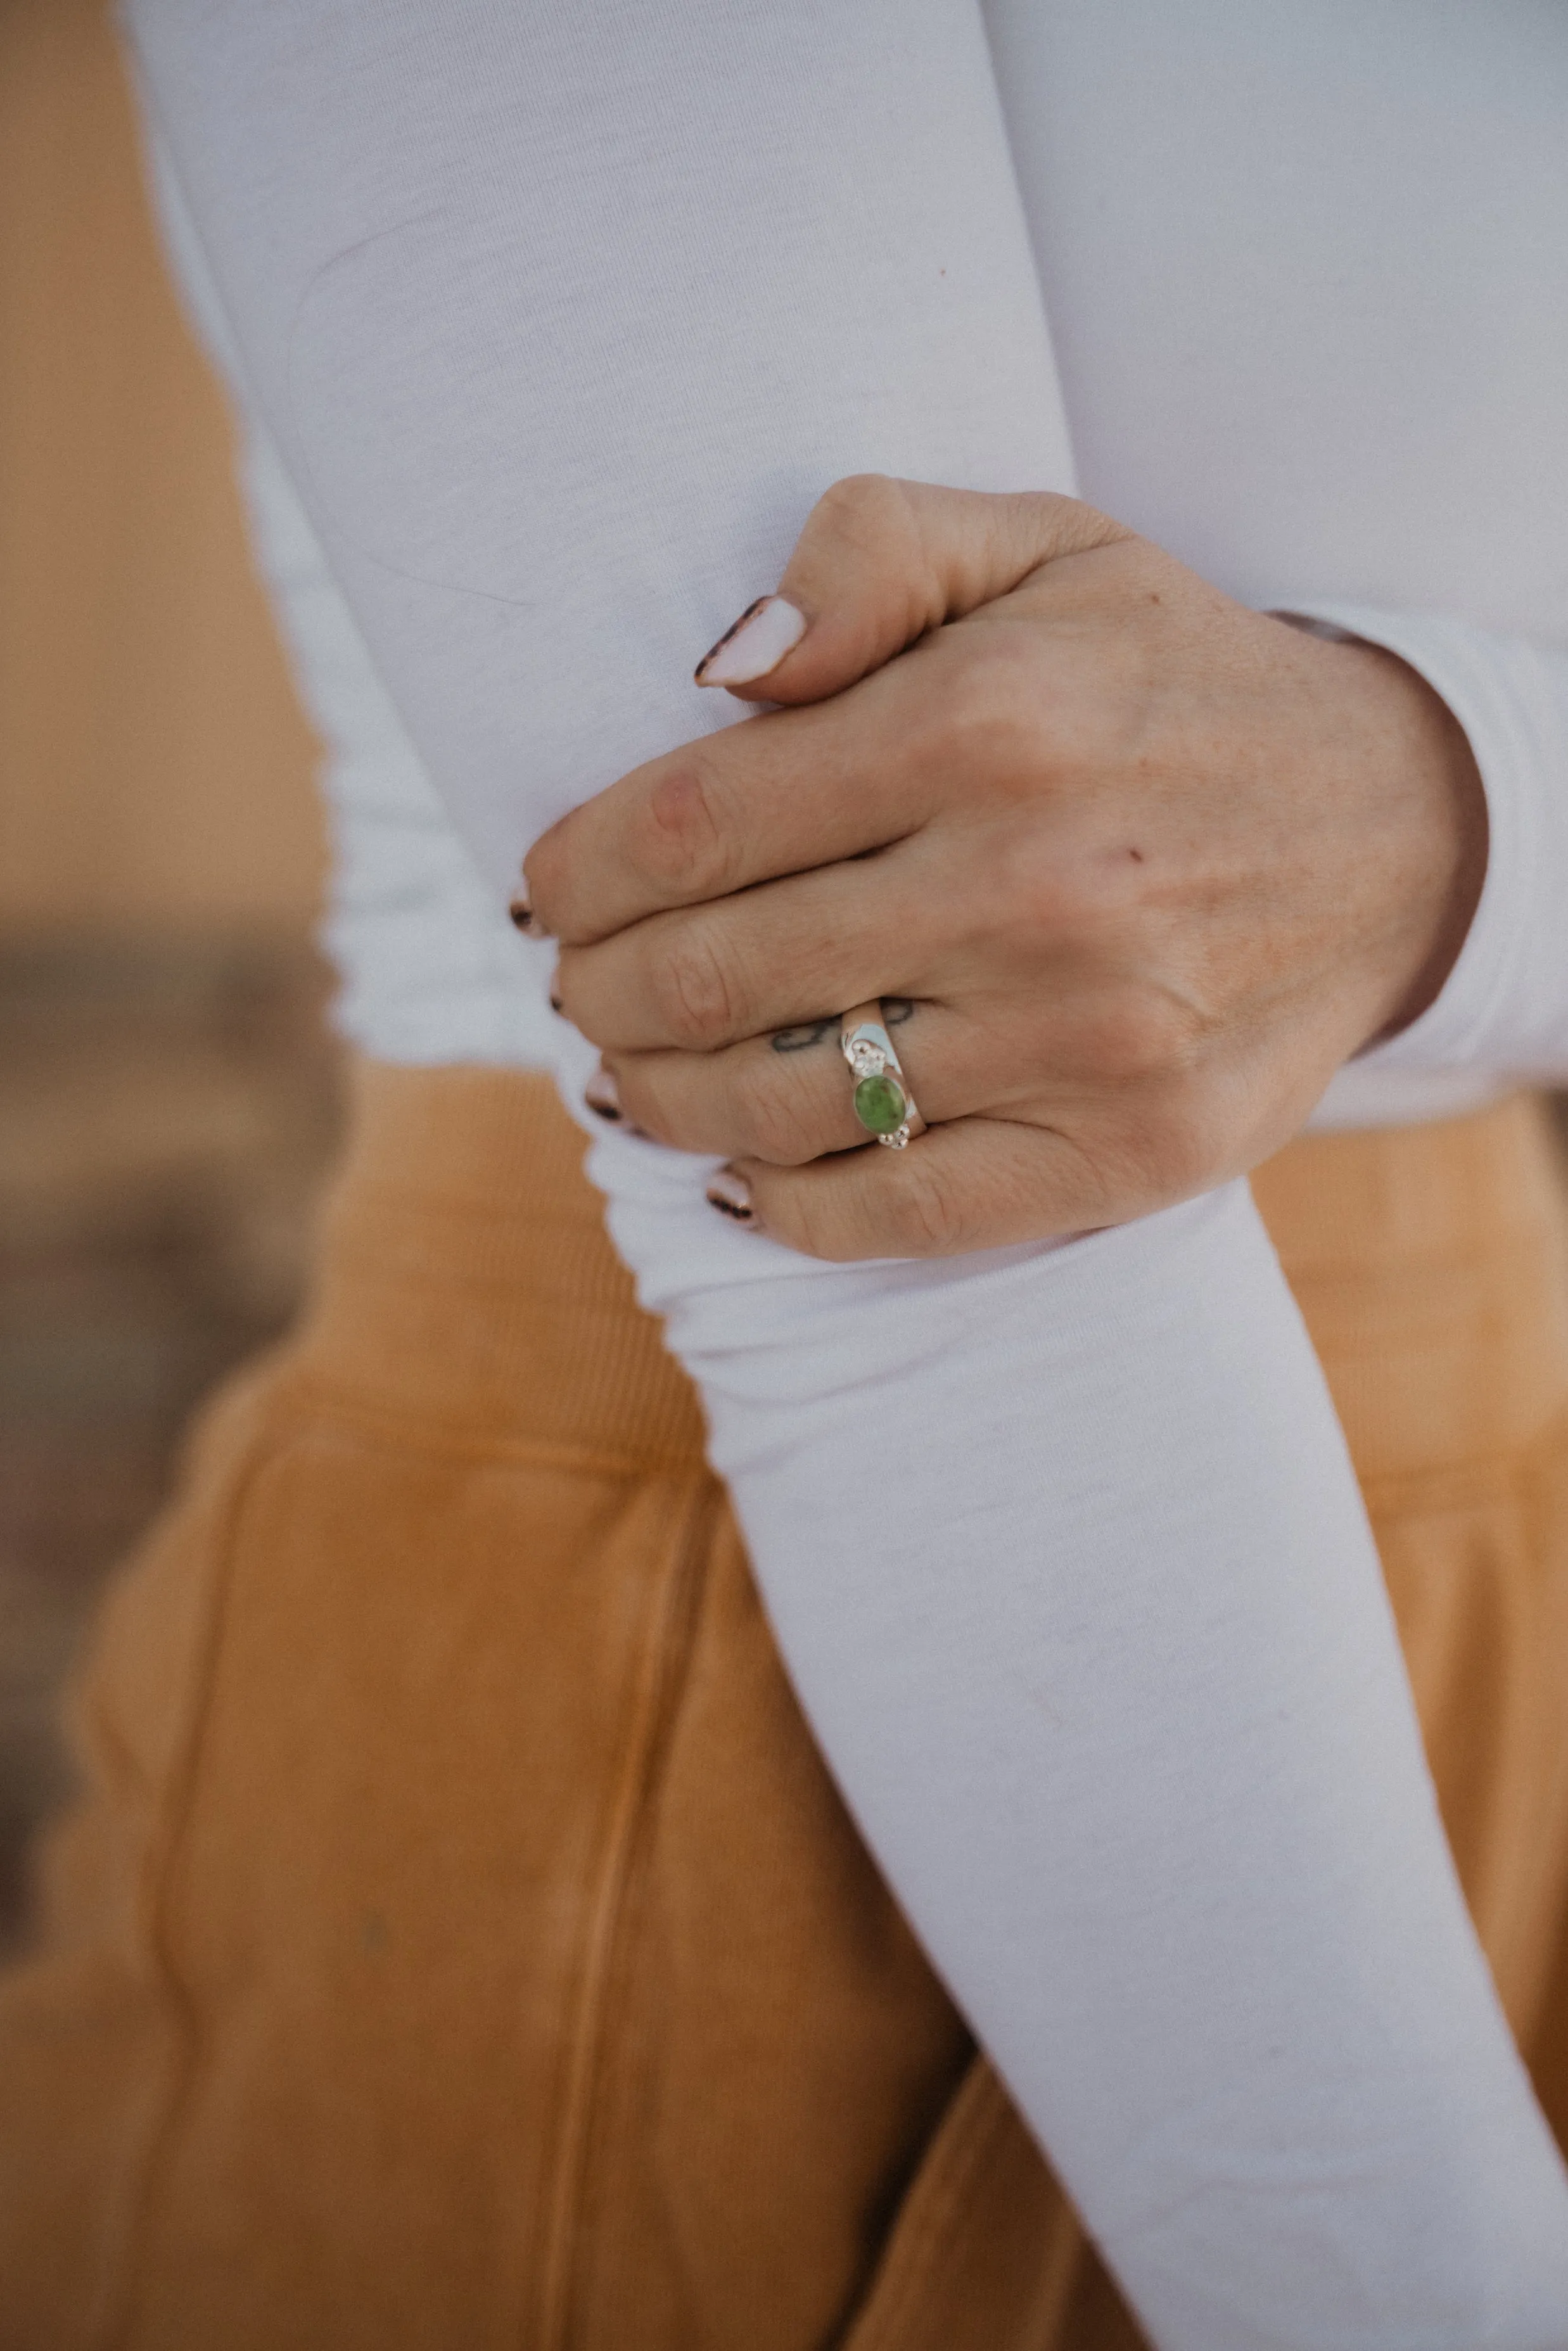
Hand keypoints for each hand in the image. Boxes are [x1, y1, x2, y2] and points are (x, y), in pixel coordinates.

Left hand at [522, 476, 1485, 1258]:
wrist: (1392, 827)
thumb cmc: (1167, 683)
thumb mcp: (1038, 545)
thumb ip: (865, 553)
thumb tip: (717, 669)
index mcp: (989, 723)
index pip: (690, 825)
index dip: (578, 871)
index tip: (548, 889)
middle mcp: (1036, 886)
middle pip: (707, 977)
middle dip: (598, 990)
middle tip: (579, 984)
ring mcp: (1088, 1038)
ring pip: (778, 1106)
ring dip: (658, 1101)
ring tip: (630, 1073)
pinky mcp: (1131, 1153)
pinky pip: (897, 1214)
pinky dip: (783, 1206)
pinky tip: (739, 1174)